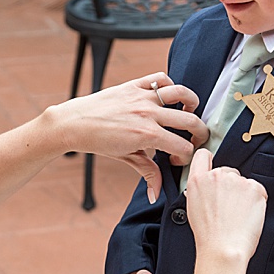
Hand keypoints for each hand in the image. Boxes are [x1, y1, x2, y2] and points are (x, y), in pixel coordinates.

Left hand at [48, 73, 208, 202]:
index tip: (176, 160)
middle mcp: (148, 113)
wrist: (74, 124)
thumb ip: (148, 173)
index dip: (186, 157)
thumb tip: (157, 194)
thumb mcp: (126, 158)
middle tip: (194, 139)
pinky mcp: (134, 85)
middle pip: (191, 121)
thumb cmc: (98, 141)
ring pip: (182, 94)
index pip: (184, 147)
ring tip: (188, 112)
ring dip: (191, 103)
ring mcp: (142, 97)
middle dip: (200, 134)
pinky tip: (166, 98)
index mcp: (147, 135)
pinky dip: (169, 85)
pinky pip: (161, 78)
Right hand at [184, 149, 266, 261]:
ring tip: (237, 215)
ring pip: (244, 182)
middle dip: (230, 186)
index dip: (209, 161)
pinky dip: (256, 202)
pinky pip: (258, 190)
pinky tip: (247, 216)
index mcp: (198, 180)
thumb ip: (201, 190)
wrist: (223, 249)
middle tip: (228, 208)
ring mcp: (237, 180)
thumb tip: (210, 188)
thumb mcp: (193, 207)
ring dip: (244, 195)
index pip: (202, 155)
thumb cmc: (209, 235)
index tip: (213, 169)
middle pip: (228, 171)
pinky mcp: (254, 188)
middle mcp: (216, 175)